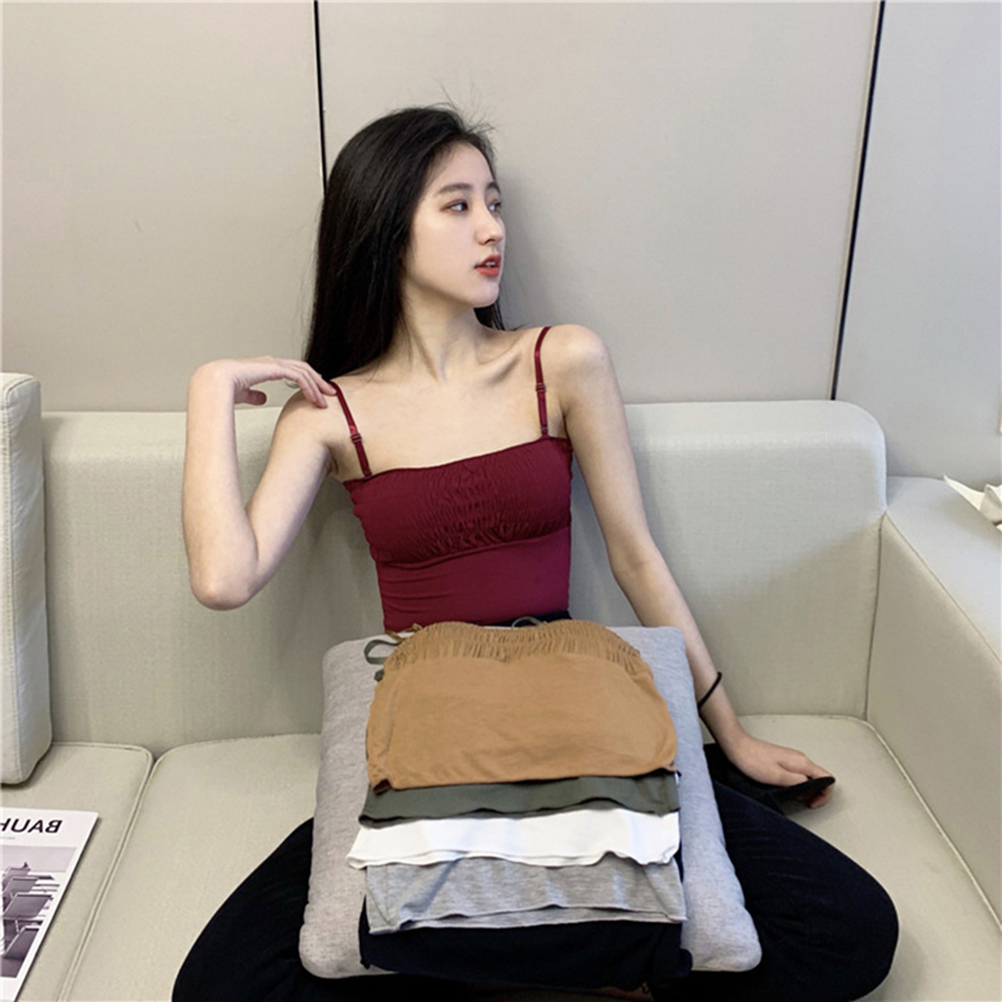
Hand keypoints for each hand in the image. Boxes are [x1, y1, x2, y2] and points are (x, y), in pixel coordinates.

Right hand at [193, 357, 336, 408]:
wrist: (214, 382)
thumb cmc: (223, 388)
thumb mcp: (244, 393)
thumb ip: (254, 394)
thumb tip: (262, 398)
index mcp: (265, 366)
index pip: (292, 370)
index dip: (307, 379)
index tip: (317, 392)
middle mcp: (271, 362)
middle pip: (302, 368)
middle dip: (318, 381)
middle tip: (330, 393)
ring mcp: (273, 363)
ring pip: (304, 371)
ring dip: (317, 386)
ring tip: (326, 400)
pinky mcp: (274, 368)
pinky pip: (298, 376)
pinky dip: (309, 387)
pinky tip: (315, 398)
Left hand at [720, 729, 834, 807]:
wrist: (737, 746)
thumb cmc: (752, 759)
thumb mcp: (777, 776)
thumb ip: (798, 783)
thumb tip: (811, 788)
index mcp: (801, 762)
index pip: (827, 778)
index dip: (825, 794)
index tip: (812, 803)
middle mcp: (800, 759)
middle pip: (820, 778)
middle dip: (815, 794)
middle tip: (802, 801)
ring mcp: (792, 759)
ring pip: (809, 777)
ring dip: (805, 790)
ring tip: (792, 796)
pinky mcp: (783, 760)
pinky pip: (798, 774)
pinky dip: (797, 784)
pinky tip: (785, 788)